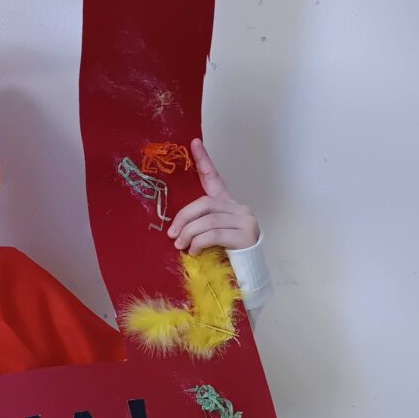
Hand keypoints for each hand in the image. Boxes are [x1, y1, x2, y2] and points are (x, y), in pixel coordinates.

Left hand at [167, 139, 259, 253]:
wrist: (247, 274)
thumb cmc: (223, 255)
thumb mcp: (207, 236)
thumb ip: (197, 225)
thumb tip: (173, 230)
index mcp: (227, 204)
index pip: (213, 178)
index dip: (203, 160)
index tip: (194, 142)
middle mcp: (238, 208)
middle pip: (204, 203)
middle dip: (184, 218)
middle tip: (171, 234)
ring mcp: (245, 220)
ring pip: (207, 219)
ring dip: (188, 233)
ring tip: (180, 246)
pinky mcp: (246, 235)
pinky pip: (214, 234)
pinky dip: (199, 243)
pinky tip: (194, 252)